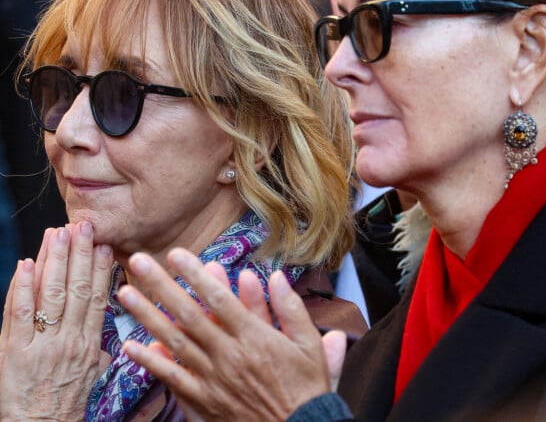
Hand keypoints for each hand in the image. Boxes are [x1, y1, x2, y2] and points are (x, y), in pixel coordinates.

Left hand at [0, 222, 113, 419]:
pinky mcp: (14, 352)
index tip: (105, 244)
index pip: (97, 297)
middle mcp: (69, 340)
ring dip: (54, 261)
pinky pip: (18, 315)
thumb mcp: (93, 376)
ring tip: (57, 233)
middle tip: (83, 225)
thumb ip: (100, 349)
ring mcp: (42, 344)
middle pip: (76, 288)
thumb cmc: (66, 405)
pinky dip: (21, 288)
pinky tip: (25, 265)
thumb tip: (110, 331)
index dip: (101, 268)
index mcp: (90, 344)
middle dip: (80, 254)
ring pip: (51, 295)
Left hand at [118, 249, 340, 421]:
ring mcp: (212, 379)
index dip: (195, 275)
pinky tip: (130, 346)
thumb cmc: (305, 388)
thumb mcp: (309, 344)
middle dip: (161, 285)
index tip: (176, 254)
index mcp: (254, 338)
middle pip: (188, 315)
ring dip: (147, 316)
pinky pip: (172, 379)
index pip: (218, 299)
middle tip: (138, 261)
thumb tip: (275, 276)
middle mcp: (227, 355)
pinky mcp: (203, 402)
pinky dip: (150, 363)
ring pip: (174, 342)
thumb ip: (291, 308)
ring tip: (126, 294)